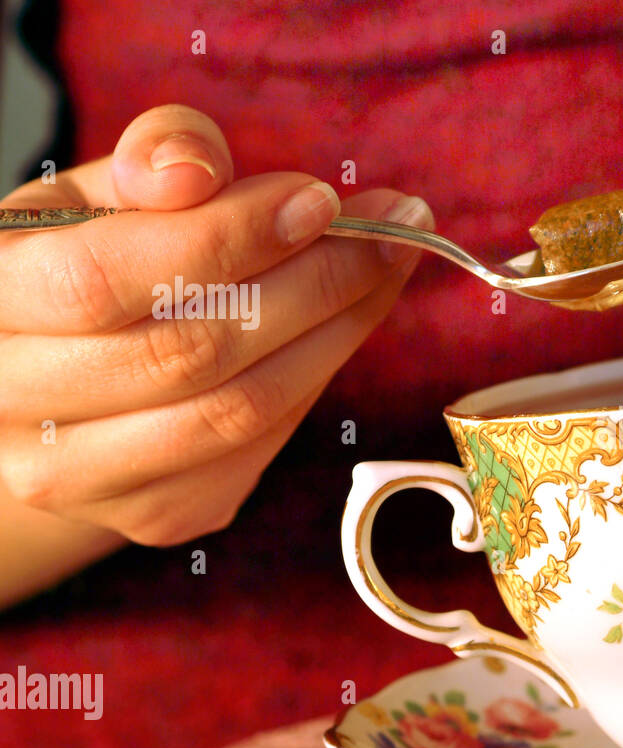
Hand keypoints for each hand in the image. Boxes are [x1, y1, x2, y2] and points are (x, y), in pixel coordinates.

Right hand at [0, 104, 432, 545]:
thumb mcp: (93, 196)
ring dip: (336, 333)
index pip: (101, 280)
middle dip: (311, 284)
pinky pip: (263, 446)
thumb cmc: (81, 270)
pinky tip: (341, 325)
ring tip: (384, 269)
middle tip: (388, 231)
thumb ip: (148, 160)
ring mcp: (84, 481)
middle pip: (189, 353)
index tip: (319, 200)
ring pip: (241, 410)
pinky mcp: (160, 515)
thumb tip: (198, 172)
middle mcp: (13, 413)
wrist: (55, 391)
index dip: (225, 237)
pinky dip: (317, 377)